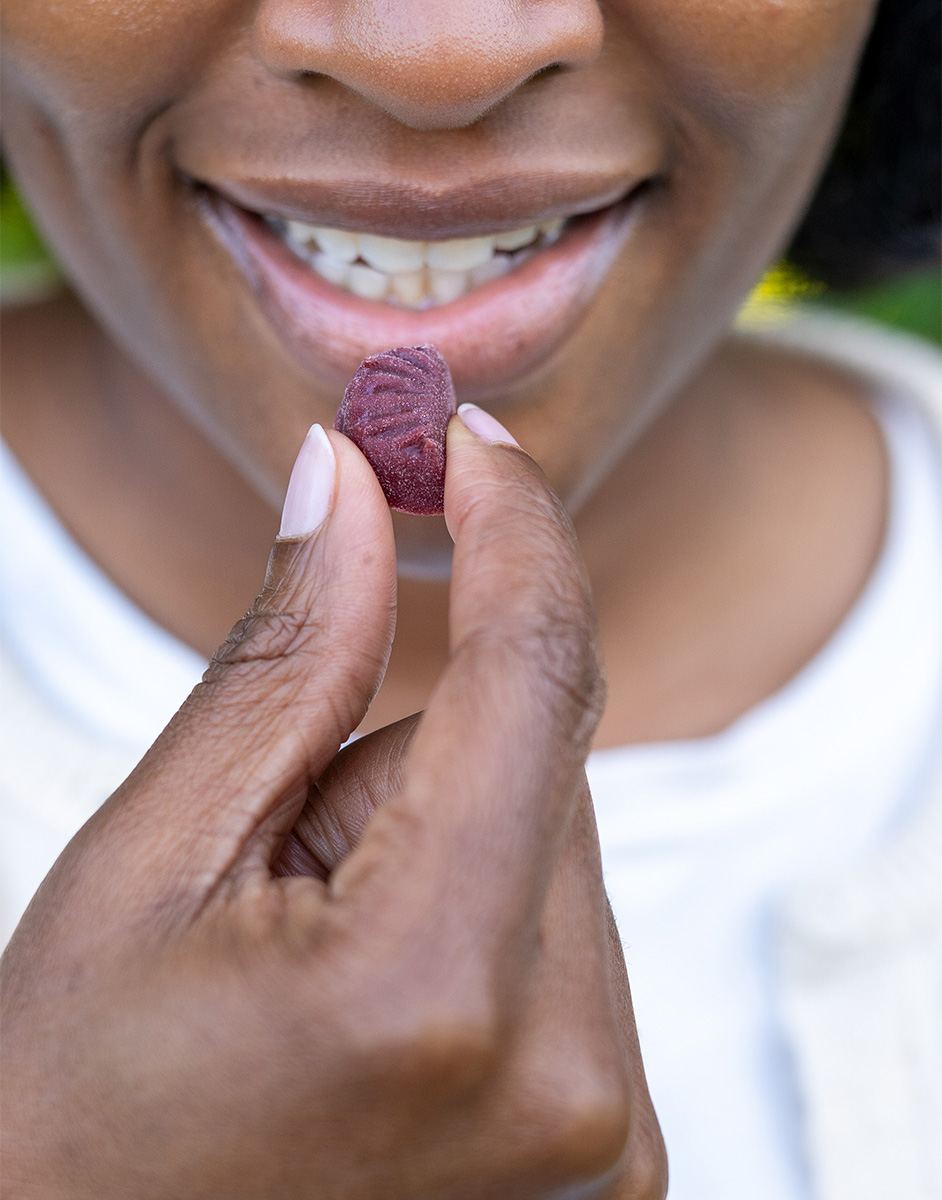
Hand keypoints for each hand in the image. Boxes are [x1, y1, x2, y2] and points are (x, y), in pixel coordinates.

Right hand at [1, 416, 665, 1198]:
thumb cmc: (73, 1106)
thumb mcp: (155, 861)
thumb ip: (285, 657)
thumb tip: (346, 480)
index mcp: (433, 985)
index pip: (536, 674)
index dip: (513, 530)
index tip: (475, 445)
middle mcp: (567, 1078)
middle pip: (552, 767)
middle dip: (432, 746)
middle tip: (295, 848)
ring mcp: (604, 1140)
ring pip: (566, 849)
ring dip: (459, 838)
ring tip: (325, 954)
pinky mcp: (610, 1157)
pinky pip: (578, 942)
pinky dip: (494, 915)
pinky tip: (390, 1001)